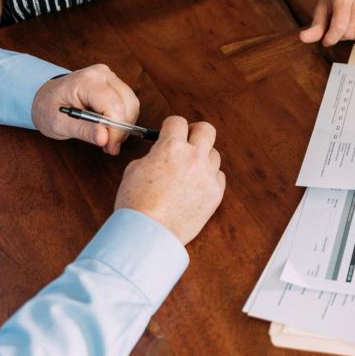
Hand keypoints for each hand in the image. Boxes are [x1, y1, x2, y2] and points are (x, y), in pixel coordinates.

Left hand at [32, 64, 139, 154]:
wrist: (45, 95)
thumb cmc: (48, 107)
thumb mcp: (58, 124)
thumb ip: (82, 131)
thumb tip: (104, 138)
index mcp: (86, 81)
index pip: (114, 106)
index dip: (116, 130)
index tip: (109, 147)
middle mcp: (102, 74)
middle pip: (128, 104)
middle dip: (122, 130)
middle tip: (110, 147)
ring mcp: (111, 77)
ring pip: (132, 104)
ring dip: (125, 126)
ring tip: (109, 139)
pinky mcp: (116, 83)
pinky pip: (129, 103)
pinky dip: (124, 119)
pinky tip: (110, 129)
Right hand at [114, 116, 225, 244]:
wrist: (148, 234)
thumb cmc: (136, 203)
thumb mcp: (135, 168)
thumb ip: (155, 154)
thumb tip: (163, 150)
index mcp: (171, 147)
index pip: (178, 121)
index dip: (171, 127)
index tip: (169, 132)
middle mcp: (194, 157)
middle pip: (206, 129)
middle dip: (195, 132)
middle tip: (188, 141)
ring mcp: (208, 175)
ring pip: (214, 154)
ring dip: (202, 158)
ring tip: (188, 171)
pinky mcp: (216, 193)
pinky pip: (218, 176)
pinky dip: (208, 178)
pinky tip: (195, 186)